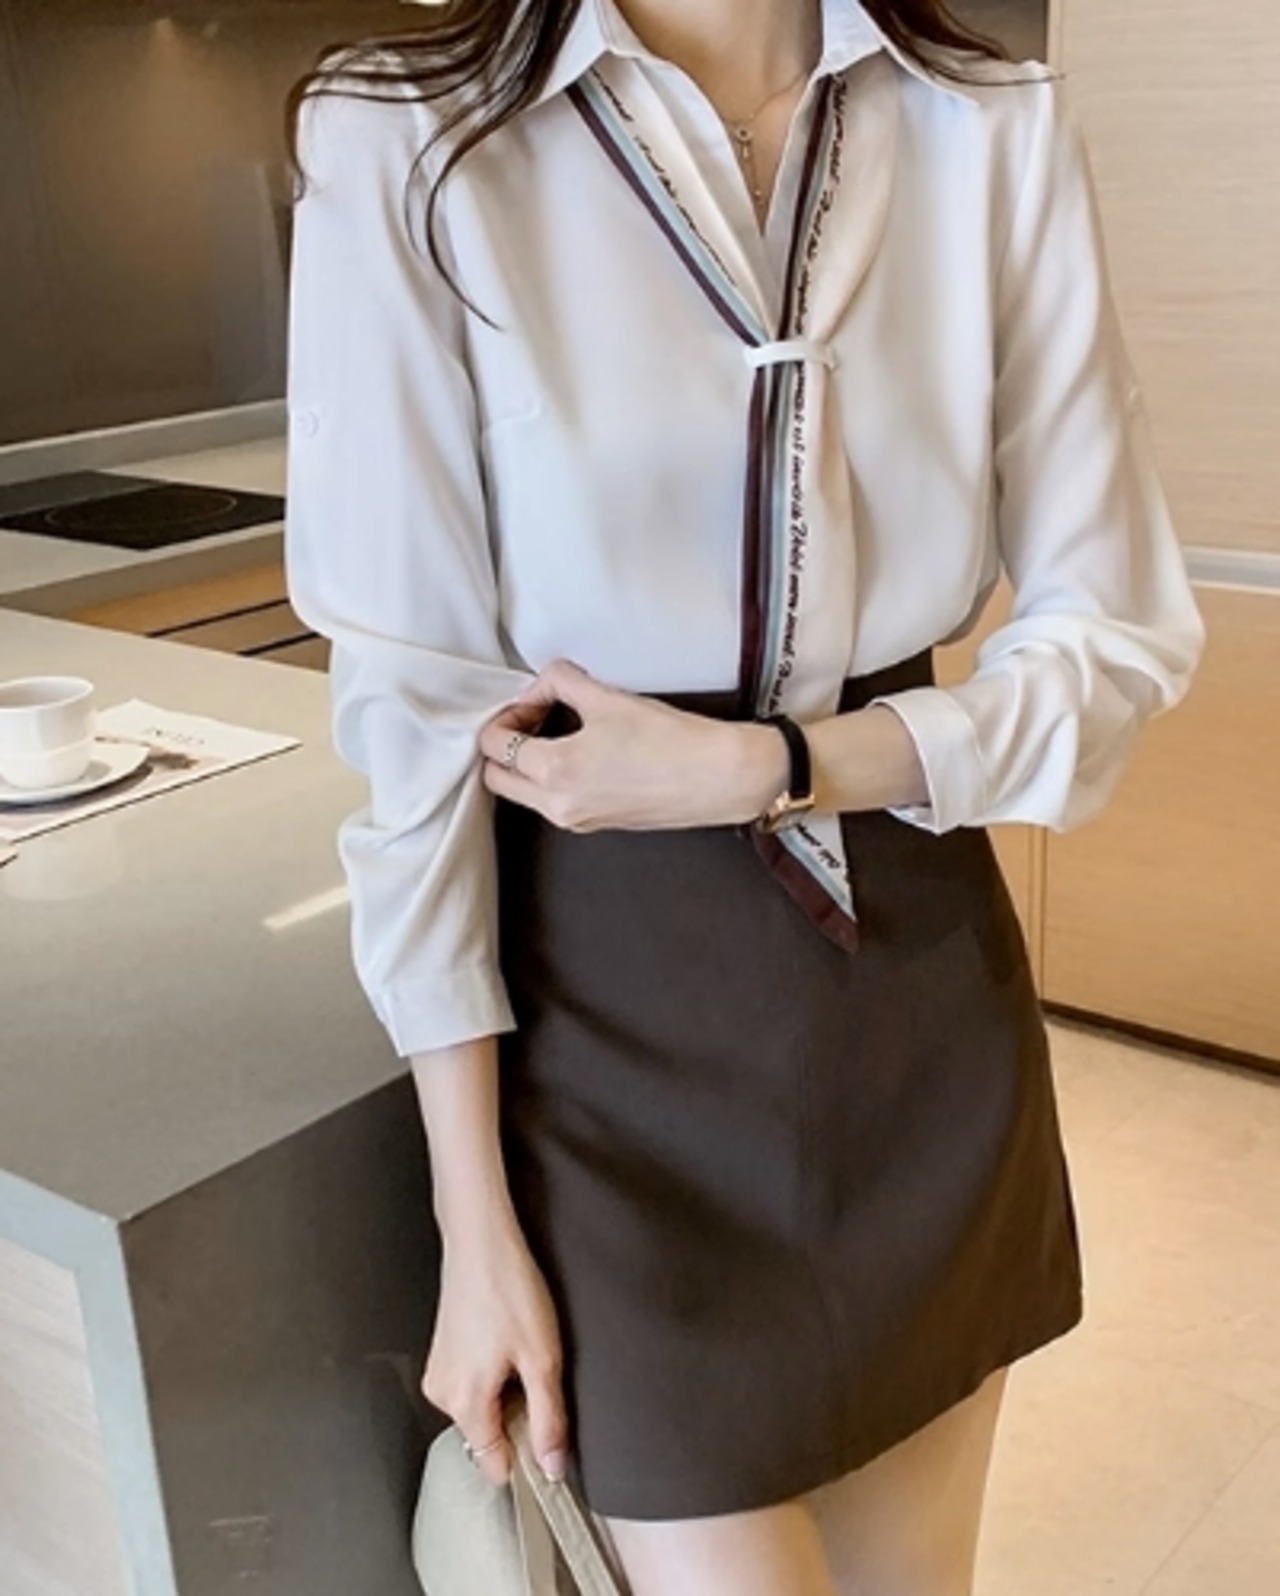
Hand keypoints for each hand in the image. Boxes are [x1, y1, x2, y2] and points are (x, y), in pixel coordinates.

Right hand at [421, 1216, 568, 1489]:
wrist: (481, 1240)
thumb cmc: (507, 1288)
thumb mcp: (542, 1358)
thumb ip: (548, 1419)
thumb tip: (552, 1465)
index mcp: (465, 1402)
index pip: (494, 1464)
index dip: (526, 1457)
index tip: (546, 1438)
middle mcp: (443, 1394)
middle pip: (487, 1434)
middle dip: (516, 1417)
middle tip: (535, 1374)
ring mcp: (439, 1372)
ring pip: (481, 1407)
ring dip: (505, 1393)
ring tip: (519, 1350)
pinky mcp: (442, 1353)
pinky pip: (471, 1383)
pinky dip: (492, 1374)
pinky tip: (505, 1341)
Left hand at [478, 659, 788, 830]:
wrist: (717, 777)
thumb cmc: (671, 742)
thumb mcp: (607, 698)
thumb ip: (561, 681)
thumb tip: (543, 683)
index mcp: (555, 772)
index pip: (494, 746)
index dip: (506, 715)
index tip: (532, 700)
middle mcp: (558, 804)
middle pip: (497, 778)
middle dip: (505, 745)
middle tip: (532, 716)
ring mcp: (576, 819)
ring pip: (522, 794)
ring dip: (526, 764)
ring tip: (557, 731)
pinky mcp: (596, 824)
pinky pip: (552, 803)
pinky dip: (550, 779)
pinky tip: (580, 752)